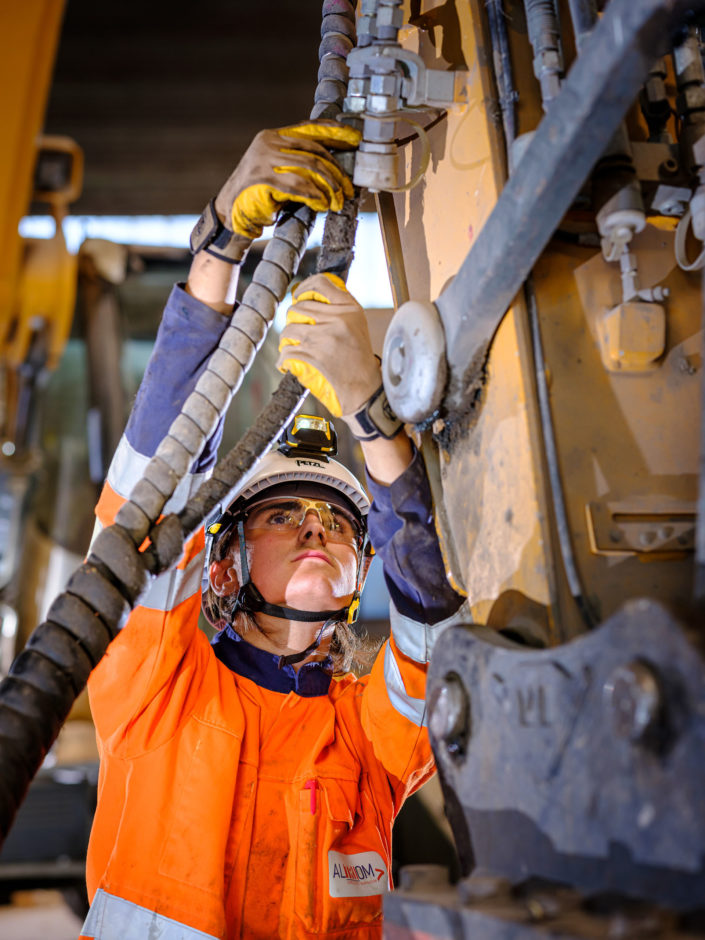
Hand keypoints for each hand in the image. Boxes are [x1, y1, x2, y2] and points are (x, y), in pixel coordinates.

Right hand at [217, 122, 360, 240]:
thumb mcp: (279, 170)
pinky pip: (297, 185)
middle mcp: (269, 142)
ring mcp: (264, 158)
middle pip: (314, 151)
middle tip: (348, 189)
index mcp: (274, 135)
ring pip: (309, 167)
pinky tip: (321, 204)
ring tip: (337, 201)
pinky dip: (313, 195)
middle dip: (336, 171)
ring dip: (328, 186)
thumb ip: (298, 162)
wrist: (231, 210)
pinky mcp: (263, 177)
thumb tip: (332, 166)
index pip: (309, 129)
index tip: (354, 138)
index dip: (334, 132)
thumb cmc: (259, 193)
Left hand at [276, 273, 380, 417]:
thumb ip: (337, 308)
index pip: (321, 284)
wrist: (365, 389)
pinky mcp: (312, 357)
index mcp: (349, 309)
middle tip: (297, 332)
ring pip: (288, 330)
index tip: (298, 296)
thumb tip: (305, 295)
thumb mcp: (356, 325)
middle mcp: (336, 320)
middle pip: (298, 308)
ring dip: (287, 341)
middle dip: (293, 321)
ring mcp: (322, 338)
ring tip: (293, 348)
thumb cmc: (359, 358)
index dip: (303, 288)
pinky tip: (288, 364)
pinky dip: (284, 360)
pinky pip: (286, 352)